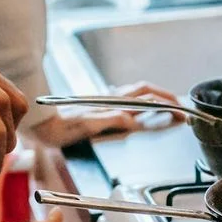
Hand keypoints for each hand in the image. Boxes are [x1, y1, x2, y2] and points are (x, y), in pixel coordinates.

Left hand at [29, 81, 184, 147]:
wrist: (40, 125)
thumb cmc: (59, 128)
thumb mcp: (84, 126)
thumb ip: (107, 120)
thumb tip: (130, 118)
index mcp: (112, 104)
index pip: (147, 96)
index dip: (165, 101)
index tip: (179, 111)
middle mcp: (112, 101)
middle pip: (147, 93)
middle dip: (167, 99)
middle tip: (181, 110)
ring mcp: (108, 103)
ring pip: (140, 97)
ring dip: (158, 101)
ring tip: (170, 111)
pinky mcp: (103, 109)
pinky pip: (130, 104)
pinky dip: (144, 106)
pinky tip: (145, 113)